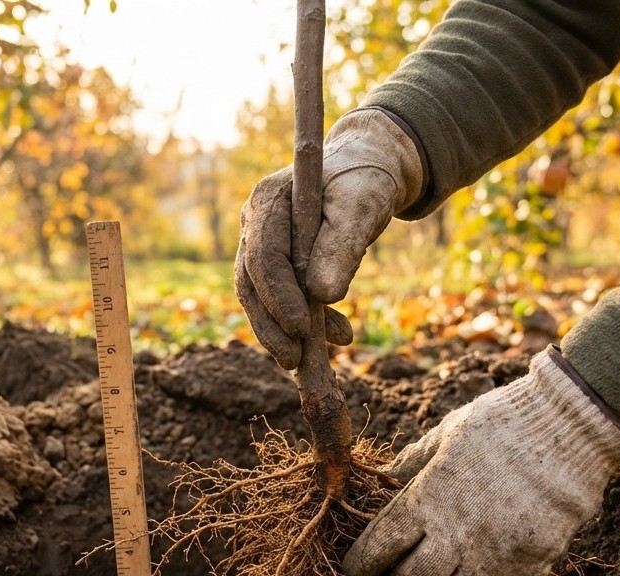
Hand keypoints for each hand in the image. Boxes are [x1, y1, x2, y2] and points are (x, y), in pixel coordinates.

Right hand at [235, 108, 423, 368]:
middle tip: (294, 360)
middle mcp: (255, 220)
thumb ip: (342, 247)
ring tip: (307, 361)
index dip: (280, 297)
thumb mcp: (362, 207)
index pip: (264, 256)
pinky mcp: (275, 259)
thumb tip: (323, 296)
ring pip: (258, 294)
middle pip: (251, 280)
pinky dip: (304, 321)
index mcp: (269, 199)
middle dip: (272, 324)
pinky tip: (336, 335)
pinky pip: (279, 297)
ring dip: (282, 330)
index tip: (303, 329)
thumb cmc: (365, 181)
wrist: (368, 170)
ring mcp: (260, 240)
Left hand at [342, 349, 619, 575]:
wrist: (571, 426)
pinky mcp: (532, 565)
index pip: (379, 549)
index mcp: (427, 499)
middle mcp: (457, 535)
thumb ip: (412, 463)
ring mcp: (496, 555)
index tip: (355, 568)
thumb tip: (383, 479)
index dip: (361, 565)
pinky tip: (480, 572)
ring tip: (437, 574)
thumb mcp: (445, 434)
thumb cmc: (500, 422)